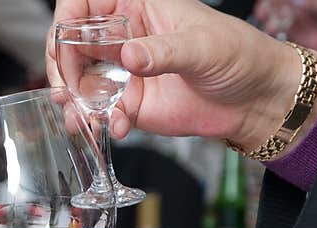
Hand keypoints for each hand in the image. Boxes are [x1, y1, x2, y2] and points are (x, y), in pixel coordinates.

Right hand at [48, 0, 316, 153]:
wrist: (253, 100)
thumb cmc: (237, 55)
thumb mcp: (202, 47)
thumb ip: (162, 51)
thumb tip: (128, 55)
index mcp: (136, 6)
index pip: (84, 4)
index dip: (65, 23)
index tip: (63, 48)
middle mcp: (123, 37)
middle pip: (72, 47)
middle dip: (64, 72)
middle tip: (67, 93)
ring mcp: (122, 71)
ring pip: (80, 83)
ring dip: (75, 104)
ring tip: (83, 120)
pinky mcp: (127, 102)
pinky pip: (99, 112)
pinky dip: (100, 123)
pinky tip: (118, 127)